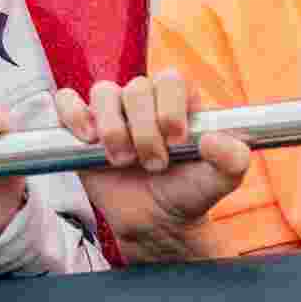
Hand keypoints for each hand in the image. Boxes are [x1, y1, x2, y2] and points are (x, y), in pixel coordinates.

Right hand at [54, 73, 252, 255]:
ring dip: (113, 129)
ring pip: (103, 92)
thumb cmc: (189, 192)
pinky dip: (73, 115)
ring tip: (123, 160)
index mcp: (180, 101)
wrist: (157, 221)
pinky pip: (67, 101)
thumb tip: (214, 141)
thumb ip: (233, 159)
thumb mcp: (222, 179)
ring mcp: (113, 112)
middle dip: (144, 131)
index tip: (177, 141)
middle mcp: (146, 100)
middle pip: (136, 88)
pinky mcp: (83, 127)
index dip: (171, 109)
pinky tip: (88, 139)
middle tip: (155, 164)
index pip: (170, 80)